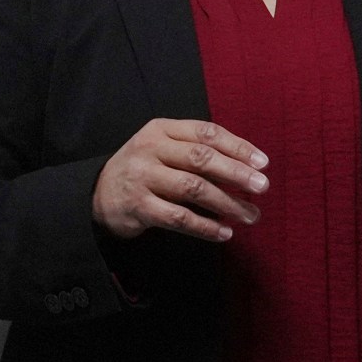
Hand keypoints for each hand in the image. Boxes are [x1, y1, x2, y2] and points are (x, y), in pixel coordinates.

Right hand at [91, 118, 269, 242]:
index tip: (262, 163)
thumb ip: (196, 150)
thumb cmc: (144, 169)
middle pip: (201, 158)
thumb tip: (247, 167)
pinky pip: (179, 218)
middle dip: (236, 173)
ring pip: (194, 188)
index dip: (237, 147)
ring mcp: (142, 178)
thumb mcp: (163, 148)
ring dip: (227, 203)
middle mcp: (150, 149)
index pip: (206, 132)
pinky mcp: (139, 207)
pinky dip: (206, 227)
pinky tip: (224, 233)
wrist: (98, 194)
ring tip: (251, 215)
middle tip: (262, 188)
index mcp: (161, 129)